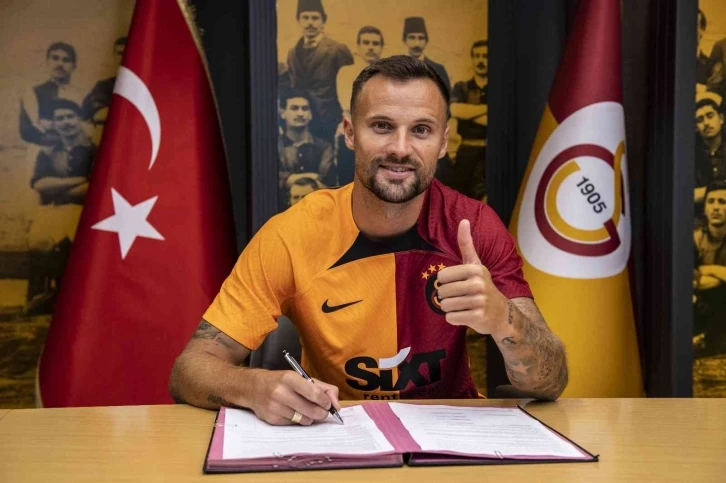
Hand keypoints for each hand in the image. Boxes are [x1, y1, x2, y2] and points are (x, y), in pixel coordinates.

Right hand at [248, 370, 340, 425]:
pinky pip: (294, 424)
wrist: (253, 387)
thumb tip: (337, 405)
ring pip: (304, 420)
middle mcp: (281, 392)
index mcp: (290, 378)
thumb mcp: (300, 378)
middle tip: (322, 411)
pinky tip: (292, 412)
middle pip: (312, 410)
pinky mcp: (272, 419)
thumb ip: (323, 388)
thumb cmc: (281, 382)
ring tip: (305, 410)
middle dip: (321, 413)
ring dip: (309, 418)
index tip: (328, 404)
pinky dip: (297, 420)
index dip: (326, 402)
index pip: (315, 393)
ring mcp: (275, 407)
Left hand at [437, 219, 508, 334]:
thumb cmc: (482, 286)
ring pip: (445, 306)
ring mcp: (479, 301)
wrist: (501, 313)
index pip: (441, 277)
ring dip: (450, 308)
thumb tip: (463, 220)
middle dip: (447, 297)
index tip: (458, 283)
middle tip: (461, 297)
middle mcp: (478, 284)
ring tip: (463, 306)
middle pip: (442, 292)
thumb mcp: (475, 264)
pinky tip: (466, 315)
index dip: (446, 282)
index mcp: (475, 269)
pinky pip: (450, 318)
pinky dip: (454, 319)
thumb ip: (466, 244)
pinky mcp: (478, 317)